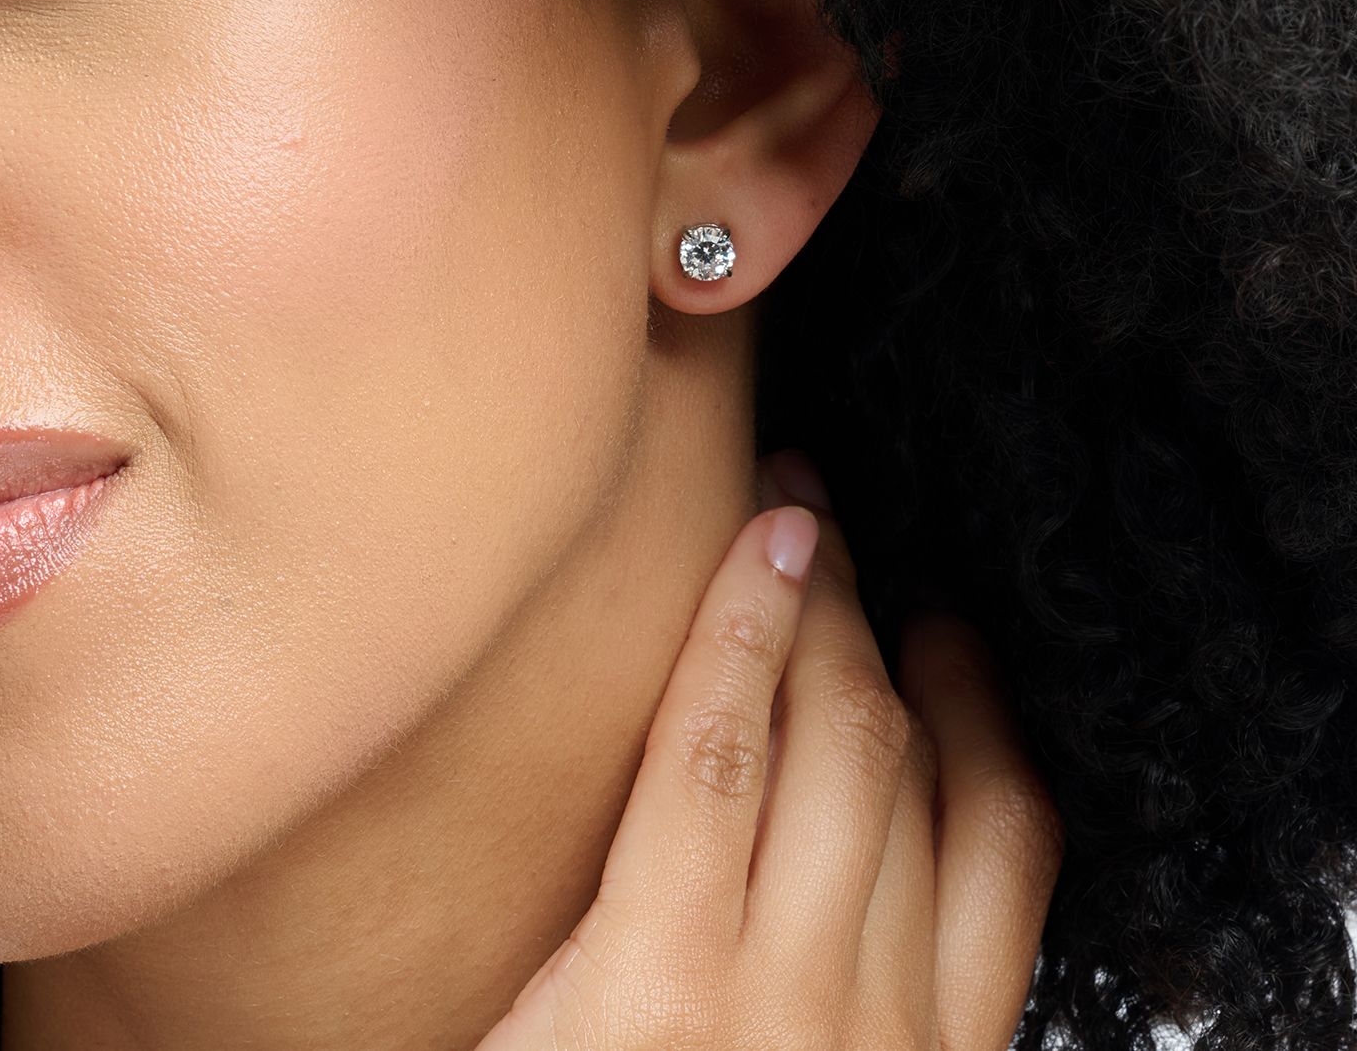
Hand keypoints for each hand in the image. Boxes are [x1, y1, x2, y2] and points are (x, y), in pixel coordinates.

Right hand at [475, 449, 1063, 1050]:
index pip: (710, 749)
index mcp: (653, 985)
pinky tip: (963, 693)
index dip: (739, 618)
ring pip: (923, 787)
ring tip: (873, 582)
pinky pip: (1006, 874)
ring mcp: (892, 1022)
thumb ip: (541, 907)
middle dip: (820, 602)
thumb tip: (503, 755)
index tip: (759, 526)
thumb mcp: (512, 1037)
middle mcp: (788, 992)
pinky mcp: (957, 1048)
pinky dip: (992, 760)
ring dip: (901, 660)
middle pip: (830, 739)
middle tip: (802, 512)